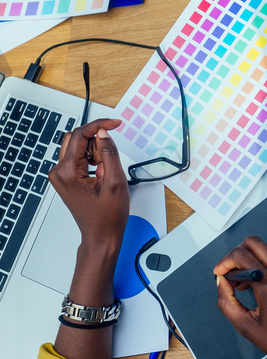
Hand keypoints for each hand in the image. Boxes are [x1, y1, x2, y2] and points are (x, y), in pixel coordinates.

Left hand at [49, 119, 129, 263]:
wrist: (101, 235)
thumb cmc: (107, 216)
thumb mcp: (115, 181)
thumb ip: (109, 153)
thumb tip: (104, 133)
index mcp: (68, 172)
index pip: (81, 135)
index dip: (100, 125)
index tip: (115, 123)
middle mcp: (59, 172)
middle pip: (76, 138)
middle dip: (97, 142)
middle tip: (111, 154)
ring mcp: (61, 175)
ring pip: (77, 147)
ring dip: (94, 151)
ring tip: (107, 170)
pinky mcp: (66, 178)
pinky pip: (77, 158)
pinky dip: (91, 159)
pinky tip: (101, 172)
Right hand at [214, 236, 266, 358]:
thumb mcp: (247, 327)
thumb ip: (227, 302)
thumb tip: (221, 284)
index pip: (240, 255)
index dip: (224, 262)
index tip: (219, 273)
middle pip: (253, 242)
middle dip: (236, 255)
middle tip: (230, 273)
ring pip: (265, 251)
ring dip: (249, 261)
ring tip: (241, 285)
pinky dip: (262, 268)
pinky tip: (257, 287)